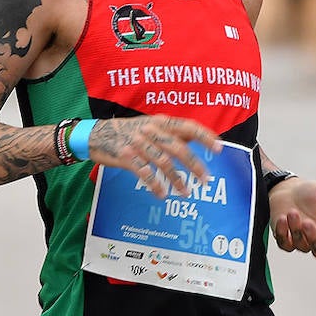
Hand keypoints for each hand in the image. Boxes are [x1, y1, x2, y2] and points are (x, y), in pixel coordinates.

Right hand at [88, 115, 221, 197]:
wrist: (95, 135)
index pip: (188, 127)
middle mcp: (150, 131)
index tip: (219, 148)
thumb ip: (170, 132)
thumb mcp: (149, 125)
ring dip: (176, 180)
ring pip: (163, 163)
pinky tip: (161, 194)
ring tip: (186, 192)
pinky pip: (144, 172)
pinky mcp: (126, 157)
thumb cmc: (127, 131)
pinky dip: (154, 184)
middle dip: (195, 166)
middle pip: (178, 148)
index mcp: (159, 121)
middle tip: (206, 180)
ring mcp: (138, 144)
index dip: (205, 137)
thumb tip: (195, 138)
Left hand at [269, 178, 315, 257]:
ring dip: (296, 230)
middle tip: (307, 222)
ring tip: (292, 212)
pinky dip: (282, 233)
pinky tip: (282, 218)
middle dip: (313, 239)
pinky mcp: (286, 239)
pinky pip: (285, 245)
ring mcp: (302, 241)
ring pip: (302, 247)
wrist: (290, 188)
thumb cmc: (313, 193)